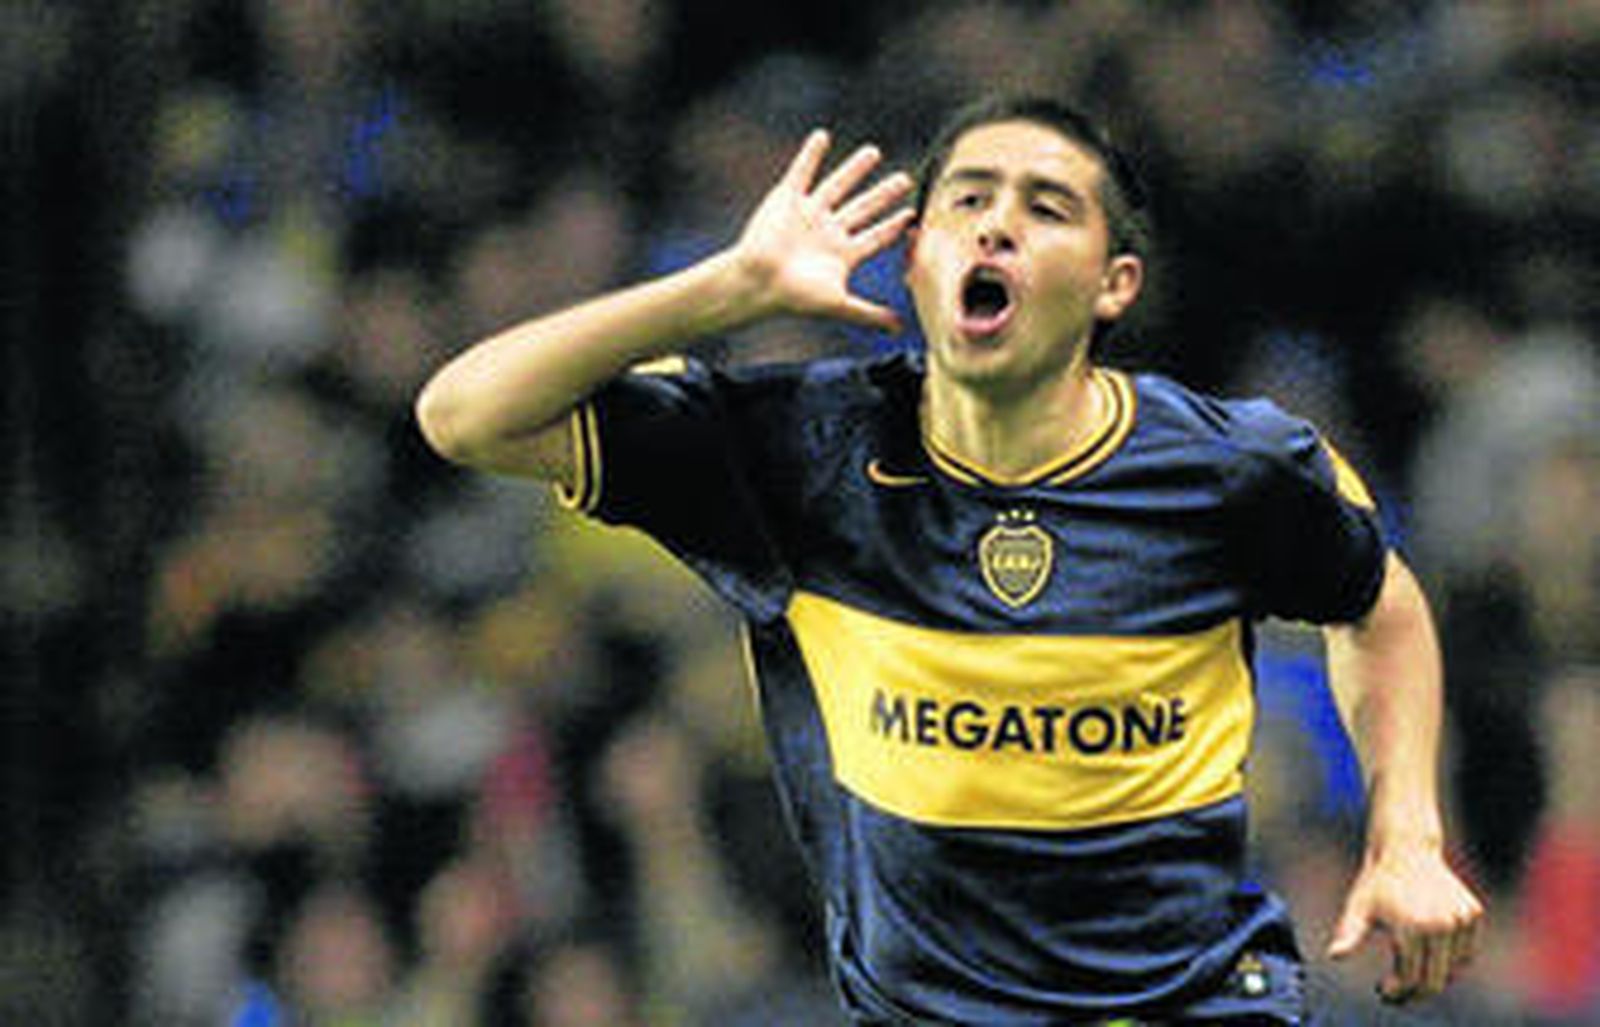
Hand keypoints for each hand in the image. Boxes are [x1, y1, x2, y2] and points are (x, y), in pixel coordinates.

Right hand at [731, 129, 914, 332]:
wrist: (758, 281)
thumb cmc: (795, 297)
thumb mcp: (839, 305)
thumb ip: (870, 314)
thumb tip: (901, 330)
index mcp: (841, 255)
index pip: (875, 237)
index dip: (893, 227)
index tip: (911, 215)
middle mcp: (827, 232)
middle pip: (862, 209)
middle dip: (883, 195)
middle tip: (905, 179)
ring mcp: (807, 214)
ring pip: (837, 186)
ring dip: (855, 169)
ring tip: (873, 152)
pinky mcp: (787, 199)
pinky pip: (801, 172)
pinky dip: (810, 154)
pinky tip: (823, 136)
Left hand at [1326, 844, 1483, 1003]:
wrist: (1406, 849)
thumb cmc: (1376, 882)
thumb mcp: (1358, 908)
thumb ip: (1348, 935)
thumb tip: (1333, 956)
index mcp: (1412, 927)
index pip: (1410, 979)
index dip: (1396, 993)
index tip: (1382, 992)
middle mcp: (1441, 925)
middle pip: (1434, 981)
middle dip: (1415, 994)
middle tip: (1397, 994)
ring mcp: (1462, 919)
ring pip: (1453, 970)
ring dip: (1433, 978)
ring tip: (1410, 973)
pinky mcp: (1473, 914)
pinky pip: (1466, 953)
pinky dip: (1450, 962)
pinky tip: (1429, 958)